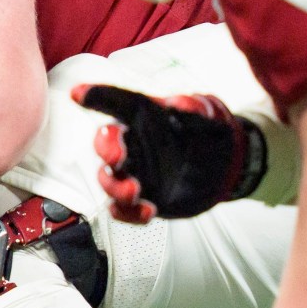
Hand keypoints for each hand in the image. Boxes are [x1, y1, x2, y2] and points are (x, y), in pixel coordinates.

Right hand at [75, 85, 264, 223]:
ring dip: (115, 187)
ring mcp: (136, 174)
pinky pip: (126, 211)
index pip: (118, 103)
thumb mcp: (209, 114)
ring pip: (110, 181)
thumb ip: (195, 108)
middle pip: (107, 144)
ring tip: (133, 191)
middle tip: (117, 155)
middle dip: (106, 149)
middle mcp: (134, 146)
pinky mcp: (144, 199)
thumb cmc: (209, 134)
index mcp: (144, 119)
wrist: (226, 166)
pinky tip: (148, 211)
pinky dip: (130, 214)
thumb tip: (179, 103)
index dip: (97, 96)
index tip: (80, 94)